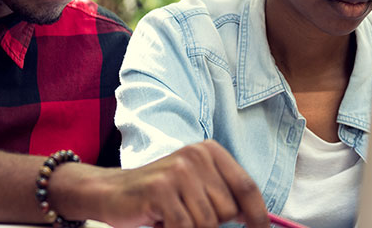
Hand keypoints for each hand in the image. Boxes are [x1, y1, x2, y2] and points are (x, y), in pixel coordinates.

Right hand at [60, 140, 269, 227]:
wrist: (112, 192)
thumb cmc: (161, 196)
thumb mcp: (197, 188)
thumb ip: (225, 197)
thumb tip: (258, 220)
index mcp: (210, 151)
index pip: (247, 187)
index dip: (258, 216)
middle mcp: (196, 155)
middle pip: (227, 210)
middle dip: (212, 224)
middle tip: (186, 215)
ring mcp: (178, 171)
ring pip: (207, 223)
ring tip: (173, 216)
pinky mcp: (161, 189)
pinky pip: (186, 227)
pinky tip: (162, 222)